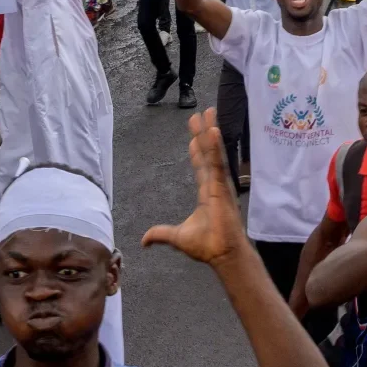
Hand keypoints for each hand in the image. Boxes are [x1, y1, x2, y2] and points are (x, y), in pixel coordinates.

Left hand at [142, 109, 248, 265]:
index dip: (198, 150)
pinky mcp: (223, 186)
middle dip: (203, 133)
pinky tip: (213, 130)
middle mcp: (214, 184)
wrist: (221, 254)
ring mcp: (220, 183)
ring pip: (213, 151)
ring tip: (208, 112)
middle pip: (208, 152)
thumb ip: (161, 234)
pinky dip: (215, 146)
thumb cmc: (206, 245)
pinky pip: (218, 162)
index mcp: (207, 193)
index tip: (195, 135)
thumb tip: (143, 241)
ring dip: (210, 131)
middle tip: (201, 113)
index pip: (201, 166)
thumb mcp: (177, 237)